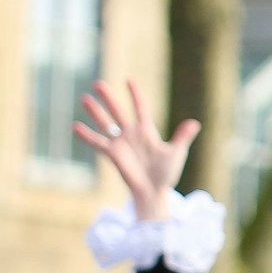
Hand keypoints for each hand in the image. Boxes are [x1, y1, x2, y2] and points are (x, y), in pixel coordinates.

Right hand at [74, 79, 201, 221]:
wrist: (154, 191)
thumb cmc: (167, 173)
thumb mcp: (176, 152)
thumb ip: (183, 137)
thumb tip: (196, 123)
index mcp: (146, 131)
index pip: (140, 107)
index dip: (135, 95)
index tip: (129, 81)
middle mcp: (131, 134)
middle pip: (118, 111)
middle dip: (108, 98)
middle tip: (98, 84)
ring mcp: (121, 143)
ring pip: (105, 123)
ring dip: (95, 112)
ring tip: (85, 99)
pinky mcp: (113, 154)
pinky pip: (98, 143)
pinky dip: (87, 136)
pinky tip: (75, 126)